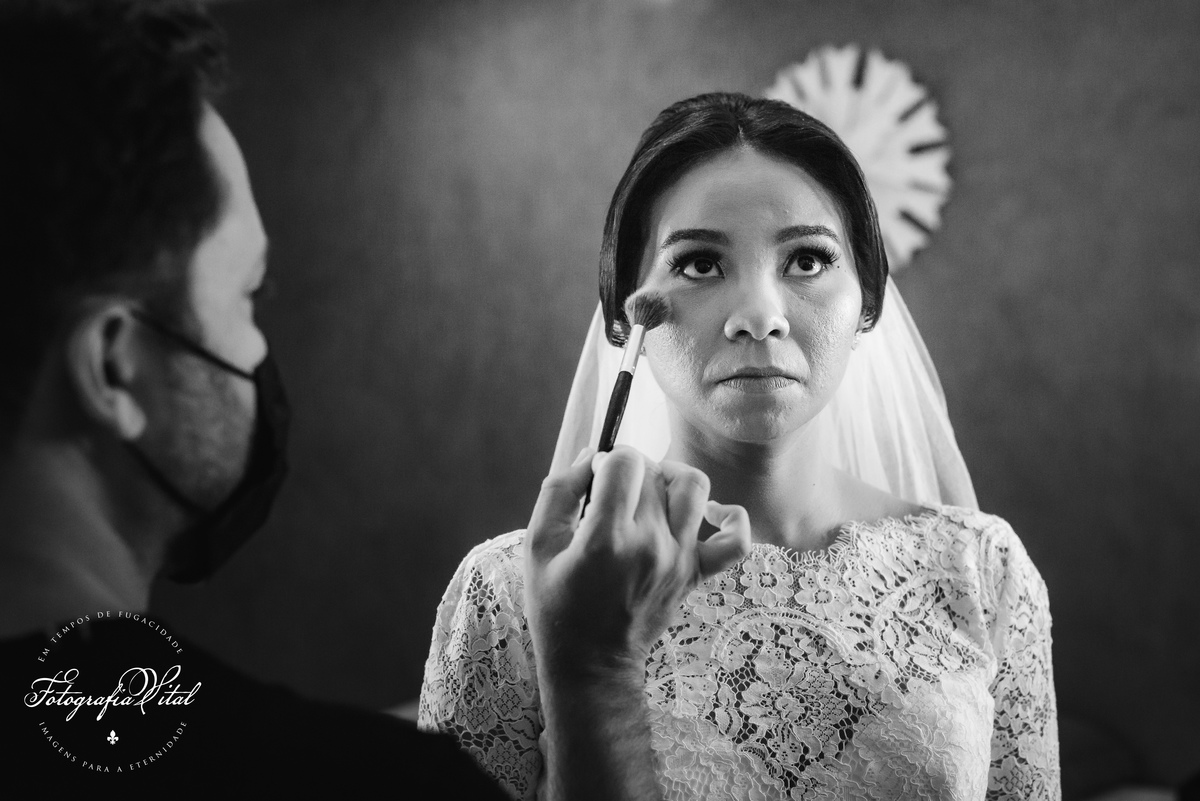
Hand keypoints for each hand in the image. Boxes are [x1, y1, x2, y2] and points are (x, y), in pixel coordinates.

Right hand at [524, 445, 749, 677]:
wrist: (592, 663)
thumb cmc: (557, 605)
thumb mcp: (537, 546)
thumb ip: (559, 492)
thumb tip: (589, 457)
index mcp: (606, 539)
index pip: (624, 463)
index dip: (606, 459)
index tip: (594, 478)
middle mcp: (650, 545)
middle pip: (654, 472)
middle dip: (630, 469)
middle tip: (611, 492)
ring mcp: (680, 559)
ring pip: (694, 486)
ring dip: (671, 476)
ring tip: (651, 490)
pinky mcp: (696, 574)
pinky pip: (736, 541)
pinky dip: (731, 518)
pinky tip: (709, 512)